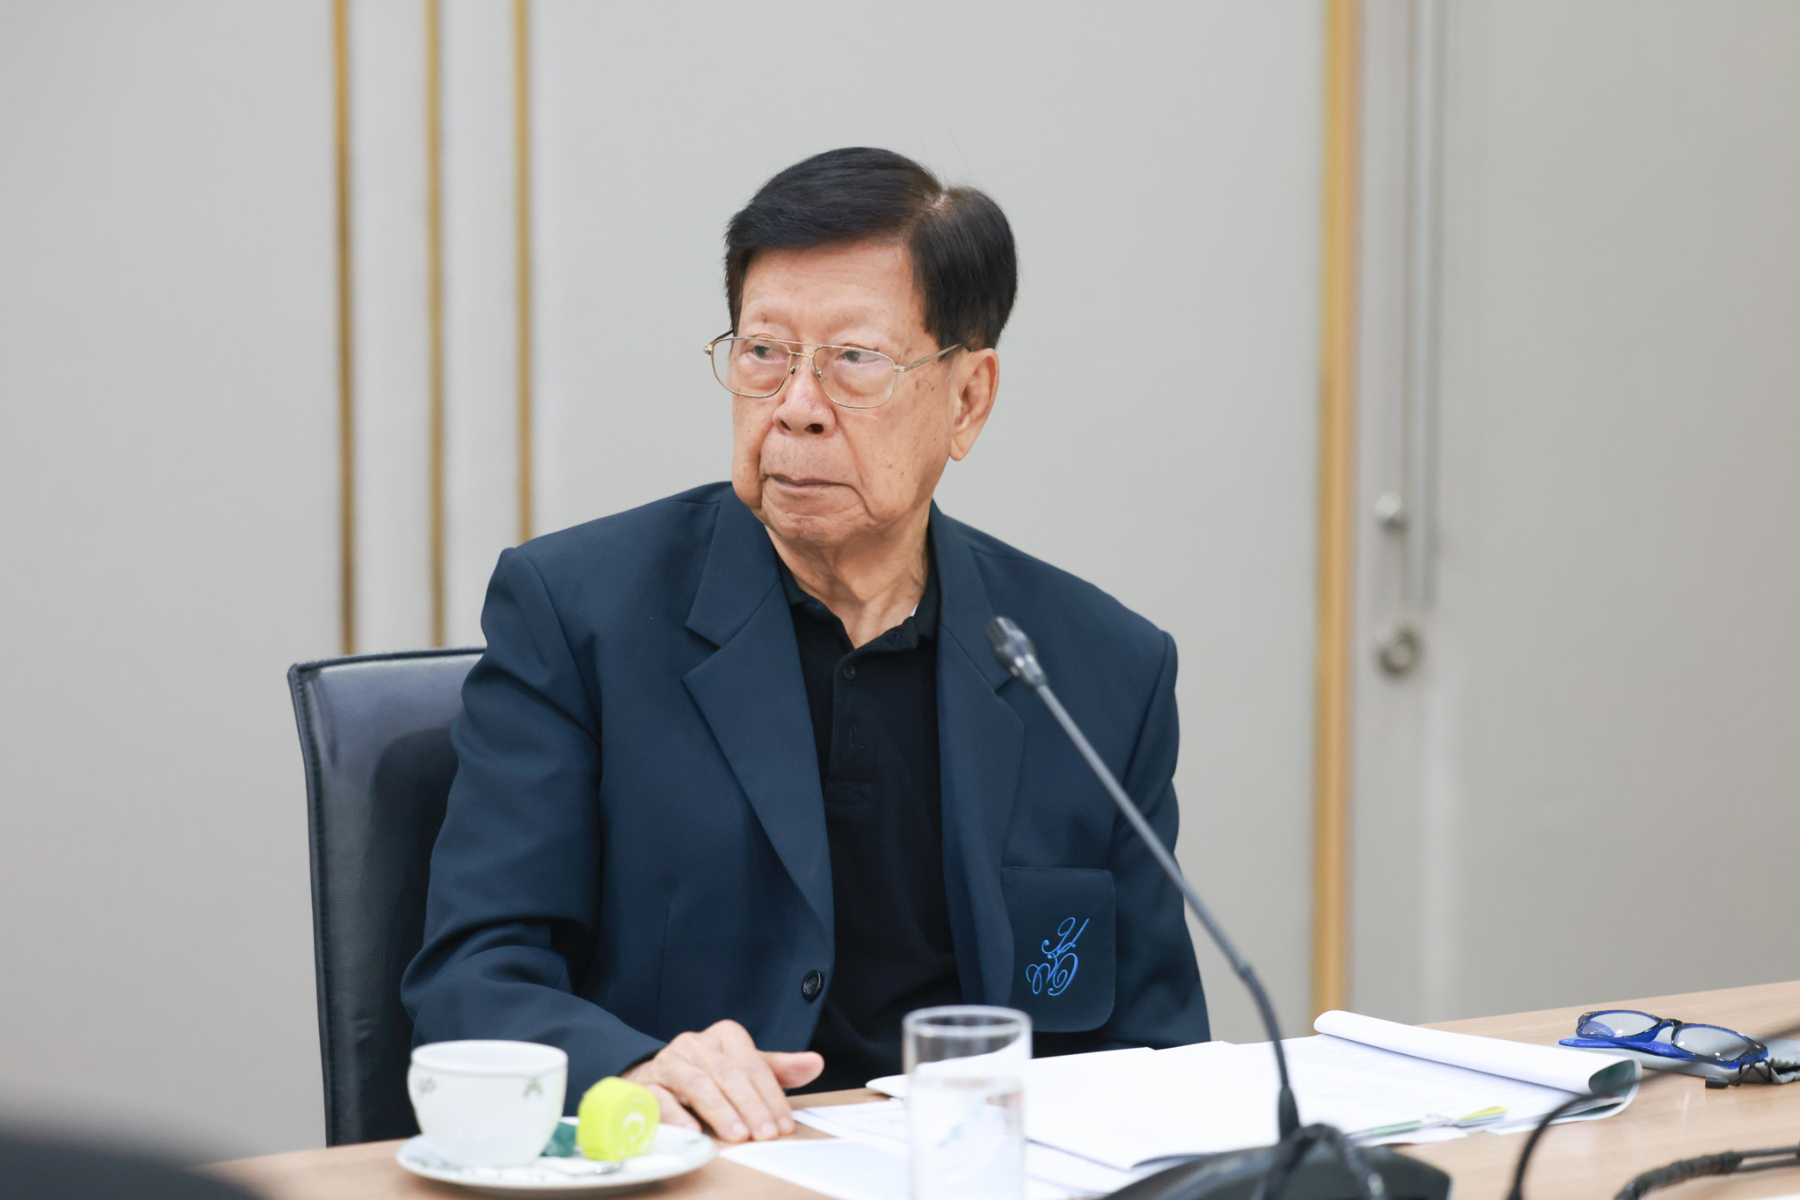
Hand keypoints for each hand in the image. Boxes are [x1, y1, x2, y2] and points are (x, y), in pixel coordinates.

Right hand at [622, 1019, 823, 1141]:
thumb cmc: (709, 1073)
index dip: (770, 1096)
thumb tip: (816, 1062)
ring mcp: (670, 1061)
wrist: (657, 1076)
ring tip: (737, 1134)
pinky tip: (693, 1131)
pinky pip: (661, 1098)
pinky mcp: (647, 1083)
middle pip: (728, 1074)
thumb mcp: (745, 1067)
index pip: (753, 1065)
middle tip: (764, 1133)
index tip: (782, 1124)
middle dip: (750, 1106)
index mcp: (725, 1035)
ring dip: (719, 1110)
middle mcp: (696, 1043)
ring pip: (697, 1083)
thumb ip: (778, 1069)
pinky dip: (677, 1115)